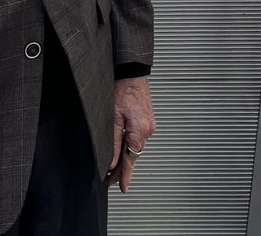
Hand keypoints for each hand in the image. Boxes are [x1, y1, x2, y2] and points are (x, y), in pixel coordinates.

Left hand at [107, 76, 154, 192]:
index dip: (125, 176)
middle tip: (110, 179)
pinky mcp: (148, 119)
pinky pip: (139, 137)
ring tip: (114, 165)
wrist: (132, 72)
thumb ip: (113, 143)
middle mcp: (148, 130)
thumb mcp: (112, 119)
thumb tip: (112, 163)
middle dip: (122, 168)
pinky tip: (122, 146)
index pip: (130, 161)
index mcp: (139, 132)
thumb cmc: (121, 91)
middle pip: (134, 155)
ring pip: (136, 146)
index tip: (122, 188)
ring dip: (126, 155)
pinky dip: (130, 144)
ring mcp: (150, 124)